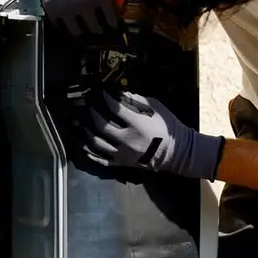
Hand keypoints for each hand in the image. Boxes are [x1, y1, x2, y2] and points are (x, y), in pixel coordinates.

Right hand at [9, 0, 118, 35]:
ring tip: (84, 24)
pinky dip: (67, 24)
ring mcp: (67, 8)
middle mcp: (85, 4)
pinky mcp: (52, 9)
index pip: (112, 20)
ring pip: (78, 32)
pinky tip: (71, 18)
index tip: (112, 24)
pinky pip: (62, 26)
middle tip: (99, 26)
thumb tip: (122, 5)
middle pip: (96, 29)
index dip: (113, 22)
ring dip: (83, 29)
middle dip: (99, 27)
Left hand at [80, 90, 224, 180]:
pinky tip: (83, 145)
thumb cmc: (167, 127)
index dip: (106, 99)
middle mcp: (128, 140)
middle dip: (93, 114)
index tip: (102, 94)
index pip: (115, 109)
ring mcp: (123, 154)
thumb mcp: (157, 108)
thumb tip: (120, 94)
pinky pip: (101, 160)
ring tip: (82, 124)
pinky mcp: (121, 164)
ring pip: (97, 143)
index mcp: (138, 125)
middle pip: (102, 126)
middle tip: (88, 107)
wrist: (176, 153)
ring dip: (87, 132)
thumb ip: (137, 100)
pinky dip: (90, 153)